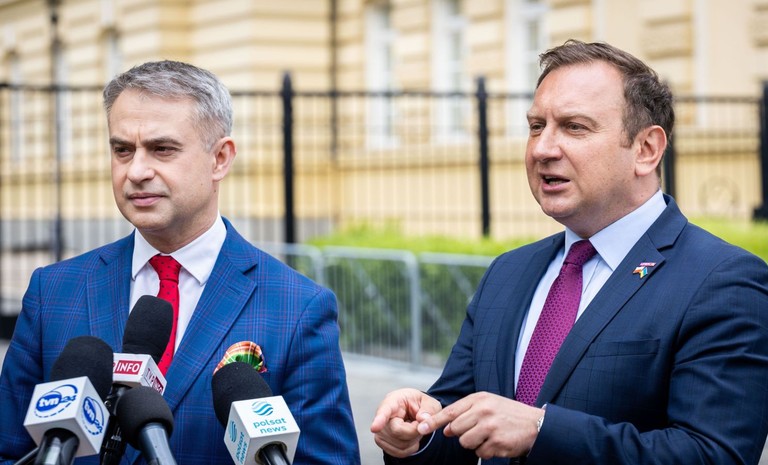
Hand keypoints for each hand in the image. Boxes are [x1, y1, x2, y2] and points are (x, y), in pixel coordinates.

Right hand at [370, 388, 442, 457]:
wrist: (413, 410)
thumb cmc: (419, 404)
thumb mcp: (429, 402)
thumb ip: (428, 410)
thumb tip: (423, 419)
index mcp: (394, 400)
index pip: (385, 410)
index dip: (379, 419)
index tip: (374, 428)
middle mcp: (382, 414)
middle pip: (397, 431)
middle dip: (414, 431)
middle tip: (419, 422)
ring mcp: (380, 430)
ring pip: (400, 444)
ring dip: (414, 439)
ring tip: (414, 427)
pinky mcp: (382, 441)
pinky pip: (399, 452)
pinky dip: (410, 447)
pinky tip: (411, 436)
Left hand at [416, 392, 542, 459]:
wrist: (536, 424)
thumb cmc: (508, 414)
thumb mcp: (488, 404)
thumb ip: (466, 413)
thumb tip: (446, 428)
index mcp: (479, 399)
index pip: (450, 411)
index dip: (434, 421)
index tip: (421, 427)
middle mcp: (483, 411)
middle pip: (456, 429)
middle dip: (463, 434)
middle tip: (478, 431)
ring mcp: (490, 427)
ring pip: (465, 442)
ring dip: (474, 444)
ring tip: (489, 436)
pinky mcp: (497, 442)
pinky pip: (480, 453)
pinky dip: (486, 451)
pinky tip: (497, 443)